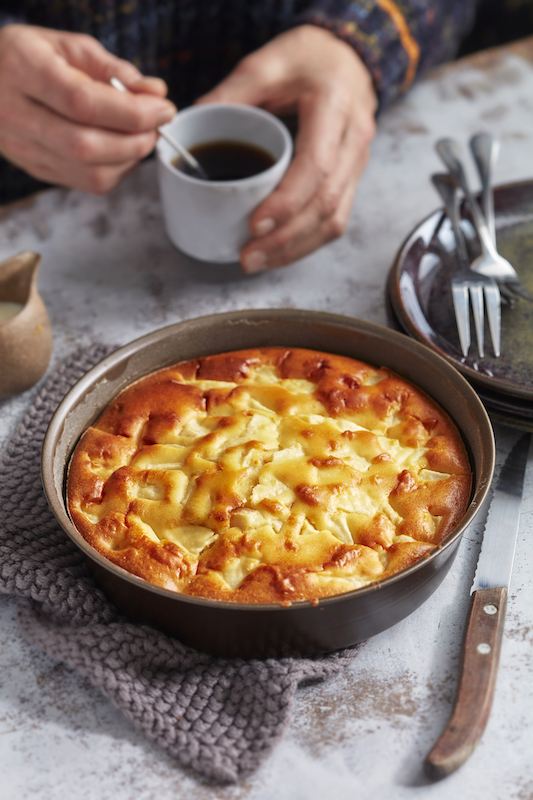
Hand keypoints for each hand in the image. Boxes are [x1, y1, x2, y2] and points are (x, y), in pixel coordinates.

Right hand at [0, 25, 175, 193]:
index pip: (83, 102)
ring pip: (88, 174)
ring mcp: (22, 148)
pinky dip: (114, 170)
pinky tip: (121, 151)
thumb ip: (113, 69)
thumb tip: (155, 93)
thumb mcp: (67, 46)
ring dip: (129, 160)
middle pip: (86, 146)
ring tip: (141, 137)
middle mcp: (16, 115)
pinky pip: (84, 183)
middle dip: (135, 141)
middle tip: (156, 126)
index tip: (163, 108)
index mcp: (22, 70)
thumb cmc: (28, 57)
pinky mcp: (34, 169)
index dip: (132, 111)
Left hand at [197, 25, 376, 271]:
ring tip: (259, 262)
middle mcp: (354, 138)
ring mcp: (358, 162)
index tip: (253, 225)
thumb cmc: (308, 57)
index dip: (285, 202)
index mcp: (334, 106)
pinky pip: (336, 218)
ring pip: (335, 219)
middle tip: (248, 256)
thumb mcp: (266, 62)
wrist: (347, 56)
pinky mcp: (352, 177)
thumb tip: (191, 124)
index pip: (315, 166)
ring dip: (297, 248)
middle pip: (326, 203)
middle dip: (286, 238)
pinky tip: (280, 251)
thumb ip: (231, 92)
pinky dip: (308, 241)